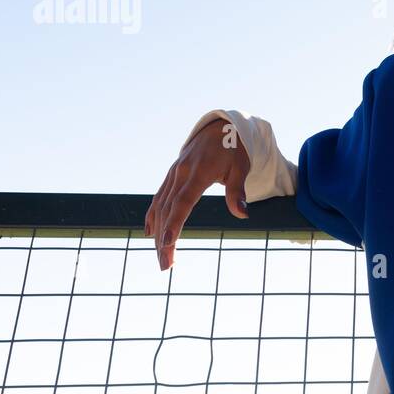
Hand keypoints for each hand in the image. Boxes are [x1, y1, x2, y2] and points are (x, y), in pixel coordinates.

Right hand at [145, 118, 251, 269]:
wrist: (220, 128)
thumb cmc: (234, 150)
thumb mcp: (241, 168)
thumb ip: (237, 191)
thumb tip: (243, 214)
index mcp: (199, 172)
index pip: (183, 202)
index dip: (174, 223)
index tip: (167, 243)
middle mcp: (181, 173)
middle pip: (168, 210)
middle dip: (164, 240)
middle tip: (165, 266)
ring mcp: (173, 174)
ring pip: (160, 206)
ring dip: (157, 233)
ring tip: (160, 257)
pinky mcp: (171, 175)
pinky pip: (159, 198)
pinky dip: (153, 216)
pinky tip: (151, 233)